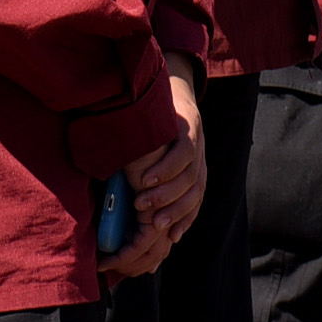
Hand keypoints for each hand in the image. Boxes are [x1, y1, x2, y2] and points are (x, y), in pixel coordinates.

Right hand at [102, 63, 206, 281]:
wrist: (158, 82)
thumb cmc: (148, 126)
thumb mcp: (150, 154)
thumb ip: (142, 179)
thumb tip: (122, 208)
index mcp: (193, 168)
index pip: (194, 202)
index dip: (184, 221)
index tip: (168, 239)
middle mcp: (199, 158)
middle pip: (194, 194)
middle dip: (174, 212)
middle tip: (151, 226)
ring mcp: (197, 141)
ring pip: (190, 178)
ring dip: (166, 194)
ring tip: (142, 203)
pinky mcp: (189, 126)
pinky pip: (184, 154)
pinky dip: (166, 169)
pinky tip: (147, 178)